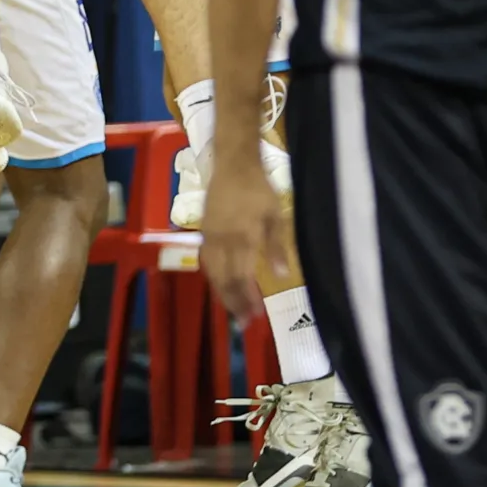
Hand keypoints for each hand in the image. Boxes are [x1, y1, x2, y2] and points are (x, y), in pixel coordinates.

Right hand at [199, 153, 294, 318]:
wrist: (234, 163)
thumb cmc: (259, 188)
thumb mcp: (275, 216)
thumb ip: (277, 247)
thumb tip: (281, 276)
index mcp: (242, 238)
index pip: (242, 277)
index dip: (247, 299)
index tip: (256, 316)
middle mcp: (223, 241)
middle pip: (225, 280)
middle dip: (234, 303)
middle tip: (244, 323)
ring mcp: (211, 235)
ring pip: (213, 272)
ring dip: (222, 293)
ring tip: (232, 309)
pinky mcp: (204, 229)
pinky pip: (206, 260)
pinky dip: (213, 277)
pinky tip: (220, 283)